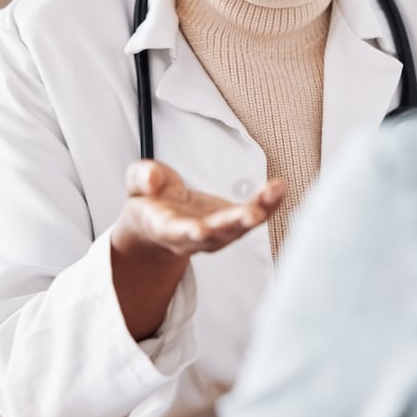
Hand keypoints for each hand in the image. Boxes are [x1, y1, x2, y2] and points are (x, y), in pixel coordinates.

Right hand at [113, 160, 284, 258]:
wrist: (160, 221)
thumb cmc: (150, 202)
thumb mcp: (136, 185)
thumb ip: (142, 178)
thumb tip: (152, 178)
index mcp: (167, 229)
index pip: (178, 233)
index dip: (189, 233)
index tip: (200, 230)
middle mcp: (196, 238)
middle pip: (217, 235)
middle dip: (235, 224)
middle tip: (252, 214)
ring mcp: (219, 233)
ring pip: (241, 227)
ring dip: (260, 211)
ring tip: (274, 192)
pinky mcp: (235, 223)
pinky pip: (255, 215)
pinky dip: (270, 204)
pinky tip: (280, 188)